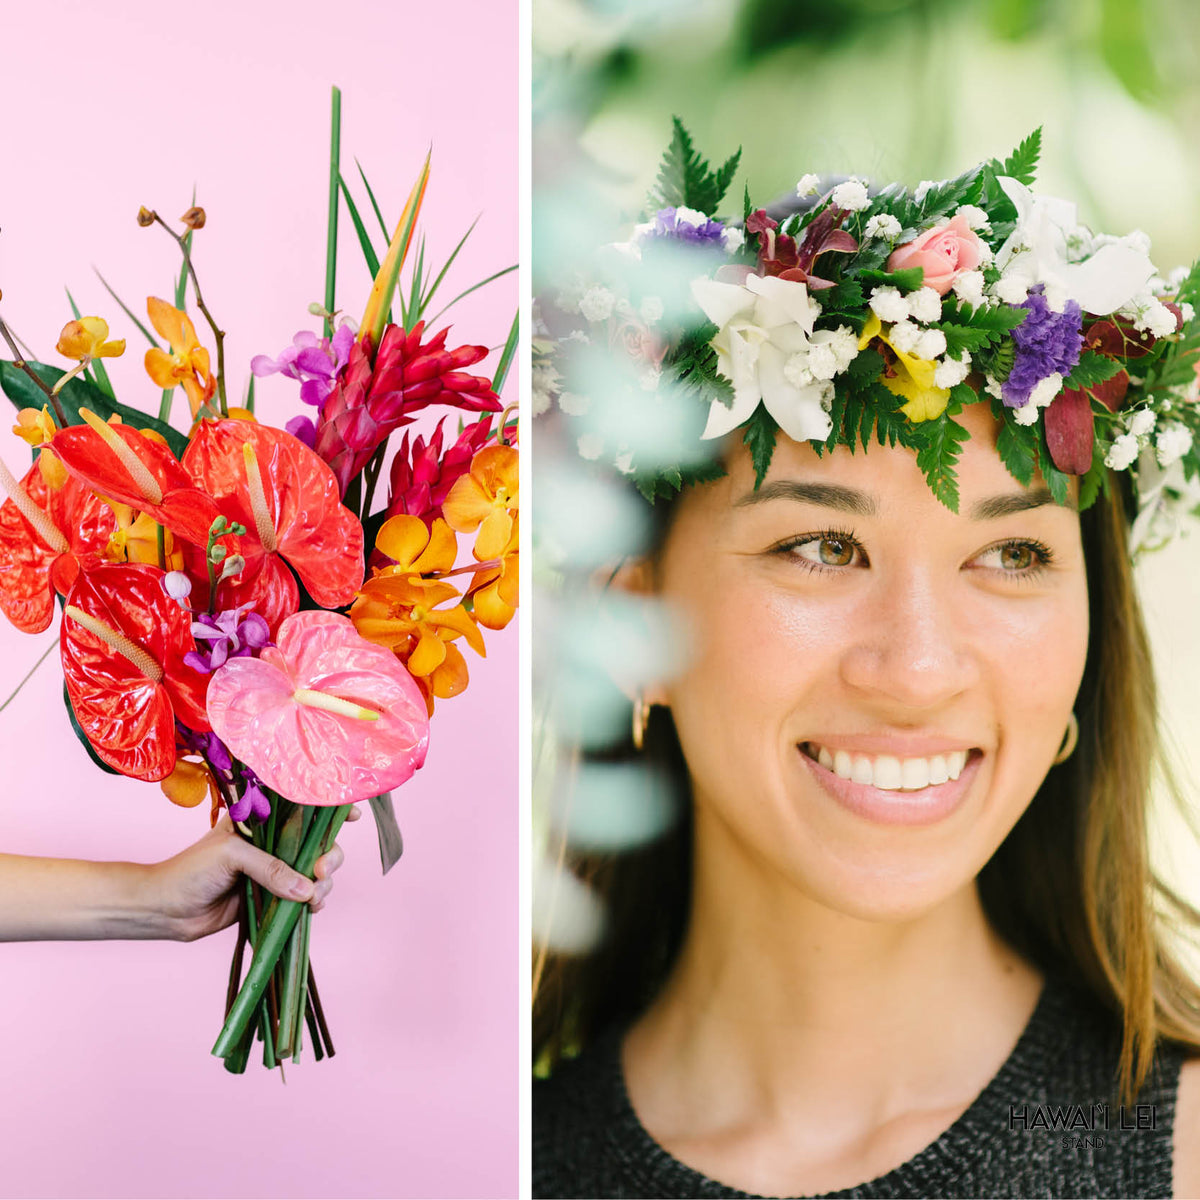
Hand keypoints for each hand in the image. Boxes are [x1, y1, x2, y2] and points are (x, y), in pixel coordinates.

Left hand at [147, 808, 360, 941]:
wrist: (165, 910)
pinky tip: (310, 909)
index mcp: (262, 822)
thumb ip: (271, 869)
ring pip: (315, 873)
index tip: (353, 815)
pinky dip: (313, 904)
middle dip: (330, 856)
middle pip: (317, 844)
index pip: (302, 809)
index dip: (330, 811)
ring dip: (322, 884)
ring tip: (313, 898)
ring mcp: (274, 872)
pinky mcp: (272, 899)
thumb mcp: (232, 857)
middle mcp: (273, 845)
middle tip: (322, 871)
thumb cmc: (191, 871)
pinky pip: (303, 899)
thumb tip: (307, 890)